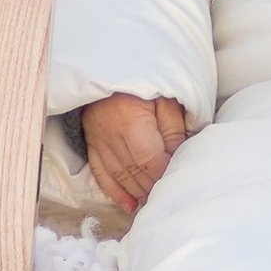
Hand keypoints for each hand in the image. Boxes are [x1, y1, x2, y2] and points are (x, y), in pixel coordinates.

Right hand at [81, 92, 189, 215]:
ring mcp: (99, 141)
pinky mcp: (92, 143)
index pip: (150, 159)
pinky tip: (129, 205)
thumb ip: (173, 126)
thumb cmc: (142, 82)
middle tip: (168, 196)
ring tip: (152, 204)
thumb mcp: (164, 97)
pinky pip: (101, 173)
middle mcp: (112, 135)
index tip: (177, 179)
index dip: (164, 173)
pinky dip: (115, 191)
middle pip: (135, 171)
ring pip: (119, 175)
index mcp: (132, 122)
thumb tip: (178, 156)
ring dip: (137, 192)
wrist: (107, 65)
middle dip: (153, 187)